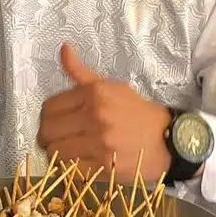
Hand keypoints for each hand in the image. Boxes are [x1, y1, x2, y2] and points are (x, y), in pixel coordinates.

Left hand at [37, 43, 171, 184]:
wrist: (168, 139)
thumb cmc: (136, 112)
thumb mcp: (111, 87)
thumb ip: (81, 73)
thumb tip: (63, 48)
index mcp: (94, 93)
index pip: (49, 107)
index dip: (47, 116)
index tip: (55, 122)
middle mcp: (95, 115)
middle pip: (48, 130)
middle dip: (47, 136)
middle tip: (56, 139)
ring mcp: (100, 142)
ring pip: (56, 150)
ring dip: (58, 152)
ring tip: (69, 150)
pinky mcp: (104, 166)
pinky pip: (71, 169)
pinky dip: (71, 167)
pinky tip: (81, 162)